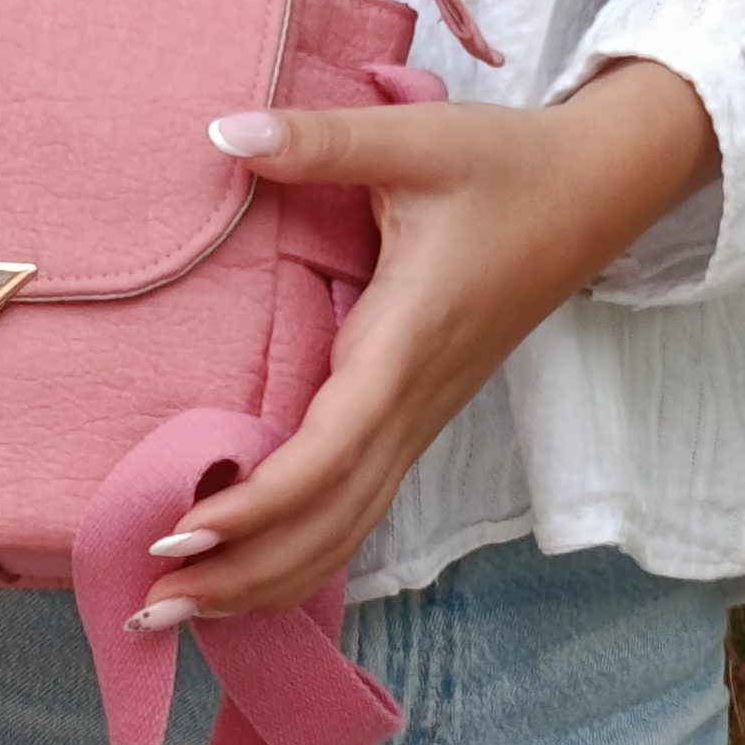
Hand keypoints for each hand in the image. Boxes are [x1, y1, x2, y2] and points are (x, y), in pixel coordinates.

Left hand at [132, 60, 721, 622]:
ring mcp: (422, 418)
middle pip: (329, 523)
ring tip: (177, 612)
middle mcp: (414, 402)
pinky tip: (244, 571)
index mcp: (405, 346)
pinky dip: (300, 550)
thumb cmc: (505, 164)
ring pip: (347, 529)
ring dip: (265, 578)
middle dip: (240, 573)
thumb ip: (319, 140)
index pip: (326, 455)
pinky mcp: (420, 416)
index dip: (255, 506)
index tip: (179, 532)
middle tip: (146, 609)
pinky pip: (360, 506)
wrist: (598, 188)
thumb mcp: (415, 138)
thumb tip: (224, 132)